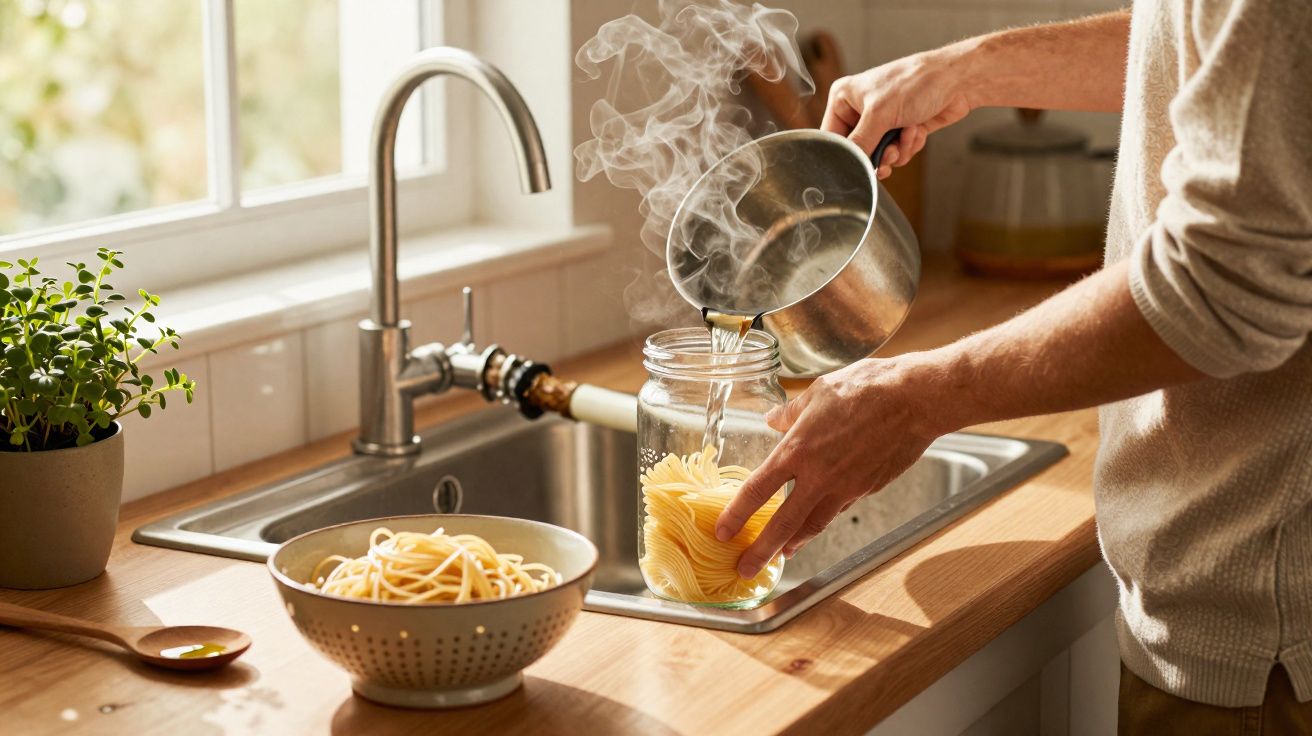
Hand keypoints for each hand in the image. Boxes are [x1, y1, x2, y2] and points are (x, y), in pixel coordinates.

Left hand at [714, 357, 952, 578]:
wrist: (913, 399)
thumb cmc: (866, 388)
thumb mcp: (817, 393)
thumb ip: (791, 413)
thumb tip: (773, 419)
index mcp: (797, 450)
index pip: (757, 490)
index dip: (736, 514)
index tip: (722, 531)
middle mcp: (818, 476)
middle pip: (782, 524)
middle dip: (760, 551)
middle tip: (745, 569)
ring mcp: (845, 487)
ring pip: (813, 525)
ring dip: (793, 543)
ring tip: (780, 555)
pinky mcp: (867, 489)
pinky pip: (839, 509)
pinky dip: (823, 519)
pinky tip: (816, 521)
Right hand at [824, 47, 974, 177]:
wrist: (956, 81)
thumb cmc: (917, 82)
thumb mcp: (880, 114)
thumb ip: (860, 143)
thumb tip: (849, 164)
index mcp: (845, 97)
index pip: (832, 136)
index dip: (846, 153)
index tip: (858, 165)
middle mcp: (861, 109)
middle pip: (857, 149)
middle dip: (877, 153)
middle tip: (890, 153)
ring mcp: (882, 120)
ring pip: (879, 154)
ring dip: (897, 150)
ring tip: (908, 133)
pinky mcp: (900, 129)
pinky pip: (897, 152)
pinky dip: (909, 145)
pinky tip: (917, 129)